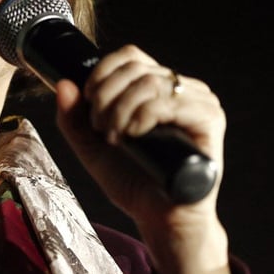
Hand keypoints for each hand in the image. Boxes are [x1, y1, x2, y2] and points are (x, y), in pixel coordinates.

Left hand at [54, 44, 229, 273]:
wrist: (159, 218)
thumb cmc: (132, 181)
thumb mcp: (91, 146)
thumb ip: (73, 118)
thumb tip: (63, 83)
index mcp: (159, 86)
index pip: (130, 55)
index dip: (102, 73)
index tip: (88, 103)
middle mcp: (183, 88)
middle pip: (135, 69)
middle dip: (105, 97)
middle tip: (101, 128)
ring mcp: (199, 102)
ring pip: (149, 82)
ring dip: (120, 109)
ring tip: (115, 138)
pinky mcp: (210, 120)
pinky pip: (168, 102)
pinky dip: (142, 116)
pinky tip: (134, 136)